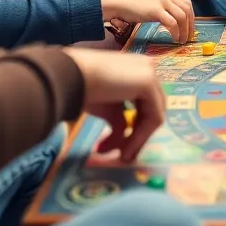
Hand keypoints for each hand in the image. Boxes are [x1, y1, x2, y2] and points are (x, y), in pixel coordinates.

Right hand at [64, 47, 166, 161]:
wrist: (71, 76)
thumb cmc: (83, 89)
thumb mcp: (107, 110)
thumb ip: (119, 122)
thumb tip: (121, 144)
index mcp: (137, 71)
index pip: (145, 104)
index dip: (136, 128)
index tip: (121, 149)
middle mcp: (147, 69)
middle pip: (151, 110)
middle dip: (138, 136)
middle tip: (123, 155)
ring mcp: (150, 74)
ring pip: (153, 115)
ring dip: (138, 139)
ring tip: (122, 156)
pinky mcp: (149, 83)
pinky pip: (153, 117)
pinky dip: (141, 136)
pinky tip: (127, 149)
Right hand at [100, 0, 193, 42]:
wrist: (117, 2)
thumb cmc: (132, 3)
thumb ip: (165, 4)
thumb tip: (176, 18)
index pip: (186, 2)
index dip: (191, 17)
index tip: (190, 28)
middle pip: (187, 9)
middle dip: (190, 25)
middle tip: (189, 37)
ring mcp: (162, 0)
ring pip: (182, 16)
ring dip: (184, 30)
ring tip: (181, 40)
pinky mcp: (156, 9)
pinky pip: (172, 23)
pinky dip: (176, 32)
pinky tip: (174, 38)